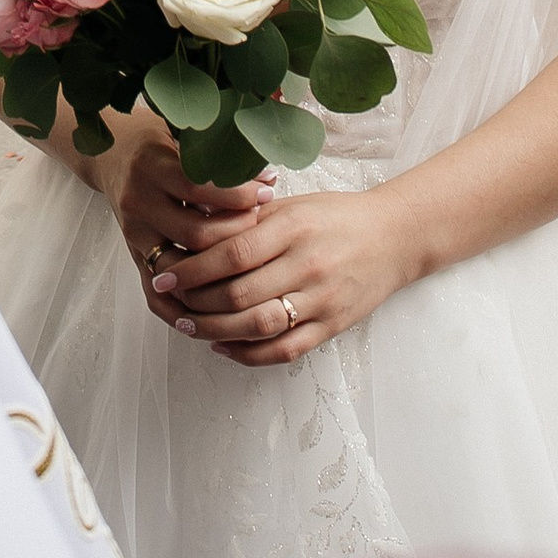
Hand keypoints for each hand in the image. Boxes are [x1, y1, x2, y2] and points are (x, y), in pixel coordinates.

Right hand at [82, 105, 270, 293]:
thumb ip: (219, 156)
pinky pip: (157, 295)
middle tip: (262, 226)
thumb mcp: (183, 135)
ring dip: (217, 272)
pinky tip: (216, 306)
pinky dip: (186, 308)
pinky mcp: (133, 257)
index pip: (197, 187)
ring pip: (180, 269)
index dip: (237, 194)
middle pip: (194, 233)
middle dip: (236, 234)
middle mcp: (137, 203)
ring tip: (248, 263)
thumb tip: (269, 179)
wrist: (113, 158)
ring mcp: (133, 235)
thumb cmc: (158, 143)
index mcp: (149, 167)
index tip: (267, 193)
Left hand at [152, 183, 419, 363]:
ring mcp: (322, 299)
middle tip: (169, 302)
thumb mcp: (292, 204)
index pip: (232, 253)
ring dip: (215, 330)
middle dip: (195, 302)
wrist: (395, 237)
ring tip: (189, 326)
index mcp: (293, 228)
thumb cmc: (335, 216)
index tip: (163, 275)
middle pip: (239, 293)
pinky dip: (248, 353)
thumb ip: (247, 216)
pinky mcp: (332, 325)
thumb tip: (192, 222)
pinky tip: (223, 346)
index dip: (192, 269)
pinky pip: (284, 349)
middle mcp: (307, 264)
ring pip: (258, 326)